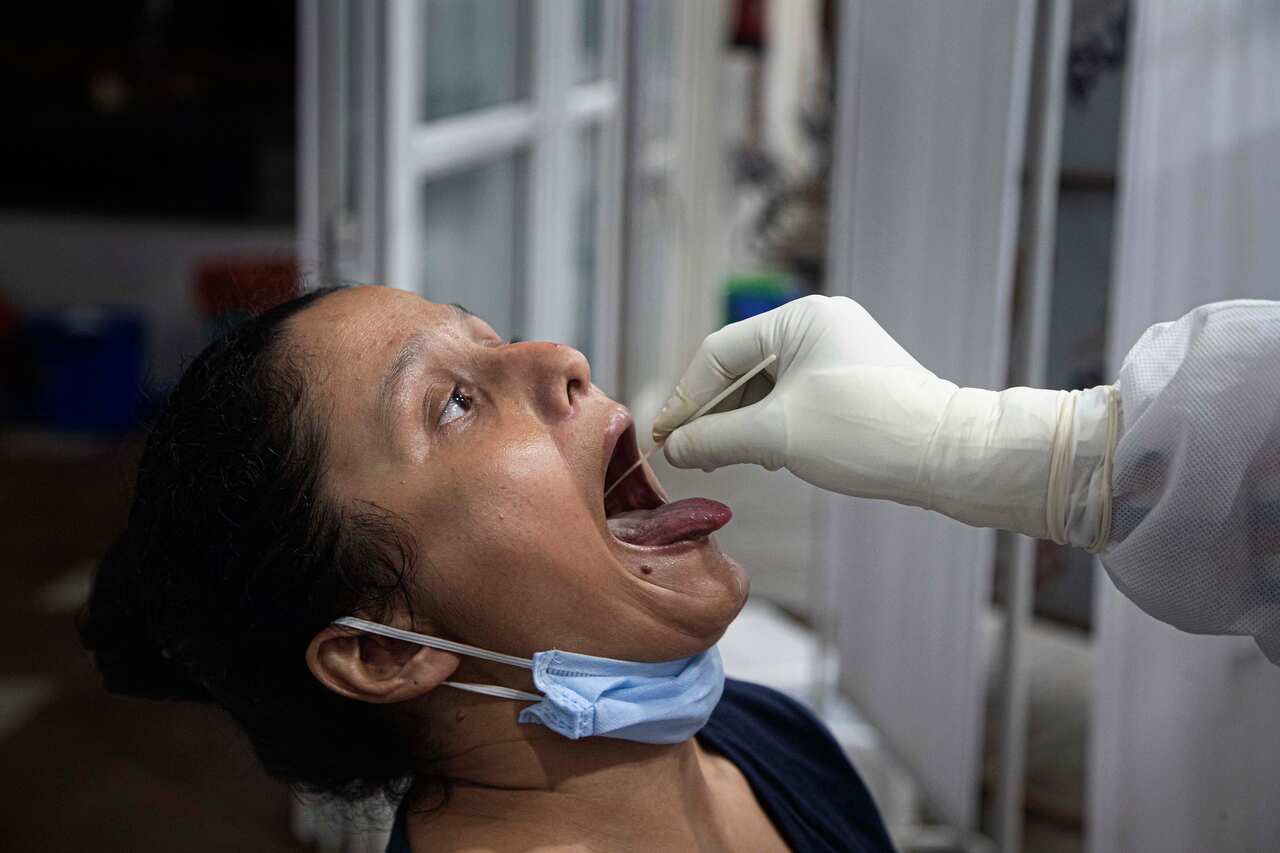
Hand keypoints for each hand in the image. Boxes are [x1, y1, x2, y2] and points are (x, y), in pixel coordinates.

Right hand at [652, 295, 1116, 546]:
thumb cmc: (867, 433)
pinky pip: (793, 401)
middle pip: (741, 368)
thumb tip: (672, 447)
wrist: (951, 457)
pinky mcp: (853, 387)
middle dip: (710, 414)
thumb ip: (715, 438)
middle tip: (683, 454)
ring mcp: (839, 356)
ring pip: (767, 388)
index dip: (685, 398)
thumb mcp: (776, 435)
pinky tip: (761, 458)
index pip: (718, 352)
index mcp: (800, 318)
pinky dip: (769, 428)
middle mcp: (819, 327)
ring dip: (738, 425)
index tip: (663, 438)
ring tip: (716, 461)